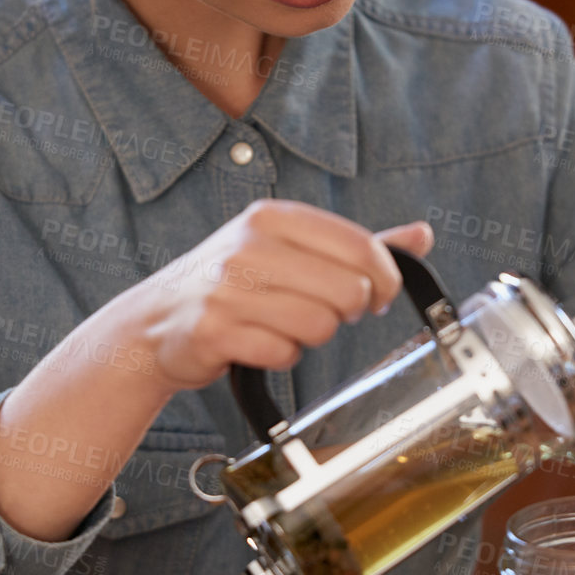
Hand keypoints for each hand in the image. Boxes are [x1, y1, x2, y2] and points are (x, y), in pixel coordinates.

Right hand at [135, 199, 434, 392]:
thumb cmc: (229, 284)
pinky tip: (258, 345)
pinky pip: (283, 354)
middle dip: (345, 312)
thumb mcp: (285, 248)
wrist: (152, 323)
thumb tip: (422, 234)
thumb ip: (354, 243)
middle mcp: (248, 246)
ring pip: (319, 325)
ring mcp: (227, 289)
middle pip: (347, 290)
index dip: (383, 280)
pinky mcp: (214, 331)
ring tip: (280, 326)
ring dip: (309, 337)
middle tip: (319, 312)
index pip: (360, 246)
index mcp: (271, 217)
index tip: (377, 296)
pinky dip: (280, 357)